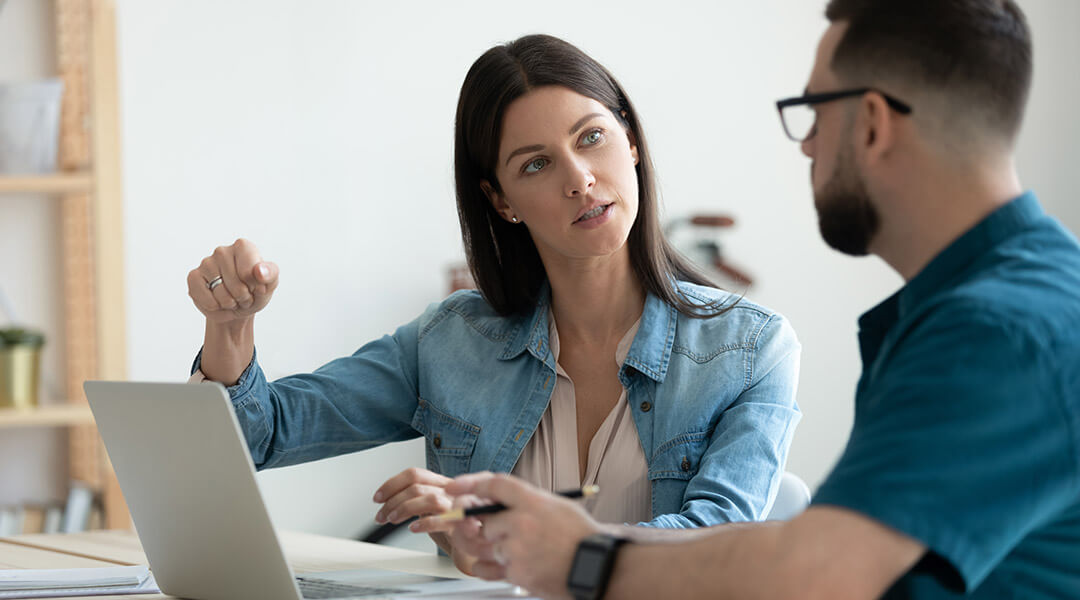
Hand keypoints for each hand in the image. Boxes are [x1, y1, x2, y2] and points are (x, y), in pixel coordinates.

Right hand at [187, 238, 277, 324]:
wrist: (239, 305)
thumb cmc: (255, 290)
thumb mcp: (270, 283)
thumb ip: (270, 274)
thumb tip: (259, 271)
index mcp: (243, 247)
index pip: (249, 273)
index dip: (256, 287)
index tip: (257, 286)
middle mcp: (222, 251)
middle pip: (236, 286)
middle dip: (243, 298)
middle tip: (244, 295)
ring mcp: (206, 263)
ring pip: (221, 294)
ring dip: (231, 304)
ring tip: (233, 299)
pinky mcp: (193, 277)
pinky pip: (207, 301)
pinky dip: (217, 309)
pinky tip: (219, 303)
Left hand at [373, 468, 455, 528]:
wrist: (471, 544)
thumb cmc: (450, 526)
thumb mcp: (430, 508)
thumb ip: (414, 499)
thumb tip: (386, 501)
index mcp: (441, 483)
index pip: (414, 474)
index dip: (392, 484)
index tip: (378, 497)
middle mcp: (449, 491)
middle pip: (417, 485)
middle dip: (392, 500)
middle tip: (381, 515)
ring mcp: (456, 506)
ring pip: (428, 499)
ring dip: (404, 509)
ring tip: (393, 520)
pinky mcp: (460, 523)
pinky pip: (442, 519)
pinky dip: (424, 523)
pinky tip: (413, 528)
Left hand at [446, 472, 602, 598]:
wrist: (596, 568)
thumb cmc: (581, 538)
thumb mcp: (558, 507)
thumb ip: (528, 502)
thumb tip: (499, 502)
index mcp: (534, 501)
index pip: (494, 485)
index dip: (471, 484)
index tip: (455, 488)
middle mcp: (522, 522)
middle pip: (485, 521)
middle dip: (493, 528)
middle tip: (510, 533)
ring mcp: (517, 549)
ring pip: (488, 546)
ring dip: (499, 549)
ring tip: (525, 551)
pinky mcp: (516, 573)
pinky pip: (489, 569)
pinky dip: (495, 568)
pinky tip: (513, 564)